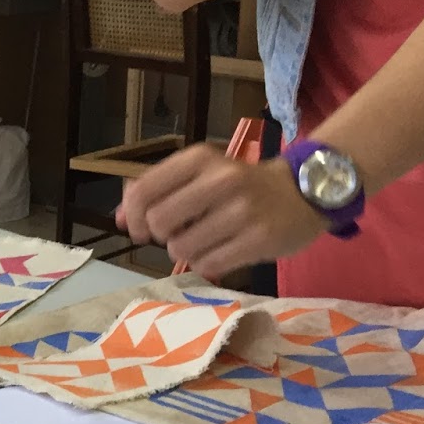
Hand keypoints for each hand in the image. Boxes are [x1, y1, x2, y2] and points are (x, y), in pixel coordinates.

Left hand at [116, 144, 326, 279]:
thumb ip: (158, 190)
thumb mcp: (200, 173)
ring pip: (180, 248)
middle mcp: (221, 180)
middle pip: (158, 223)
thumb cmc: (241, 185)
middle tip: (177, 233)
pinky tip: (220, 252)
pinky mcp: (260, 239)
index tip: (137, 227)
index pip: (143, 190)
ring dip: (185, 251)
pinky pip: (208, 264)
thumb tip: (118, 217)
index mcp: (200, 159)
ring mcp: (242, 211)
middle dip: (160, 235)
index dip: (131, 216)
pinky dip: (206, 264)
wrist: (305, 191)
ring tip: (204, 241)